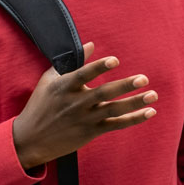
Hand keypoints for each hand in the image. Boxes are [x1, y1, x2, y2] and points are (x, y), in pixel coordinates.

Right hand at [12, 42, 157, 168]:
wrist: (30, 139)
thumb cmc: (40, 105)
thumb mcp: (49, 80)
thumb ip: (72, 63)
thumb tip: (91, 44)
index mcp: (64, 87)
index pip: (83, 74)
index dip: (99, 67)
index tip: (115, 61)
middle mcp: (76, 103)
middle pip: (104, 93)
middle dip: (124, 86)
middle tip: (143, 79)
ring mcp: (85, 118)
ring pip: (114, 110)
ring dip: (135, 103)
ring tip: (153, 95)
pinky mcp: (91, 131)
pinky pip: (116, 124)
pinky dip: (133, 119)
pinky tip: (149, 112)